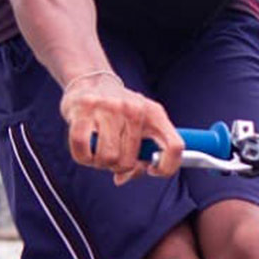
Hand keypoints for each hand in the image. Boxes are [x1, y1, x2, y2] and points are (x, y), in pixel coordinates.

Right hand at [61, 75, 182, 184]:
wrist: (91, 81)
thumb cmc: (118, 113)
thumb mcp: (137, 127)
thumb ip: (139, 156)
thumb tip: (122, 178)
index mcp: (155, 114)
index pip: (175, 147)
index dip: (166, 167)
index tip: (152, 170)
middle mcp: (135, 109)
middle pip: (129, 162)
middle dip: (117, 167)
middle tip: (112, 156)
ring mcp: (109, 107)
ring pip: (107, 158)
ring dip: (99, 163)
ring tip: (97, 150)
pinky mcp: (83, 109)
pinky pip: (83, 150)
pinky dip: (83, 157)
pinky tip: (85, 150)